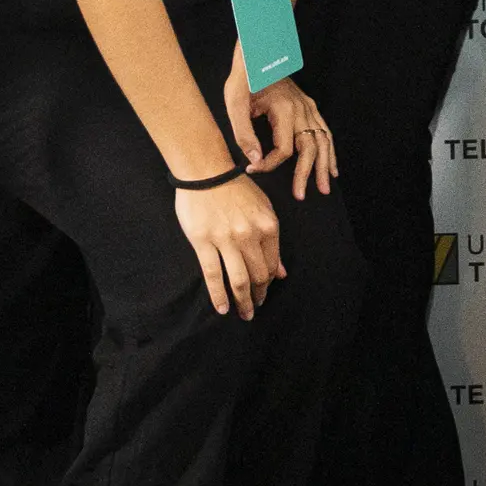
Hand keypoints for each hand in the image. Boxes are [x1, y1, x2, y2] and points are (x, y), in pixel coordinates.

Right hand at [176, 176, 285, 318]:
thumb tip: (281, 273)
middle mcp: (250, 235)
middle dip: (258, 296)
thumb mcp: (263, 209)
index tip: (264, 292)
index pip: (272, 264)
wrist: (206, 172)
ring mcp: (226, 240)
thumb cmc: (235, 188)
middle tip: (254, 308)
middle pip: (258, 275)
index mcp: (268, 226)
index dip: (269, 282)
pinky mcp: (204, 242)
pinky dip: (219, 295)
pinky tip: (222, 309)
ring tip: (244, 314)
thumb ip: (272, 241)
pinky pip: (213, 275)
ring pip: (238, 280)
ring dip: (243, 301)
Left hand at [241, 76, 336, 200]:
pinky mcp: (309, 106)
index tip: (254, 170)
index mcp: (285, 110)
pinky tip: (331, 165)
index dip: (269, 164)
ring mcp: (309, 107)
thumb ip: (244, 133)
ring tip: (324, 187)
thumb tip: (255, 160)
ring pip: (323, 141)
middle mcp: (302, 109)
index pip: (283, 149)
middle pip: (310, 148)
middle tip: (302, 195)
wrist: (257, 54)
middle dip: (307, 174)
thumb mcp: (235, 103)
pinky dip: (330, 150)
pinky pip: (325, 131)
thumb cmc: (245, 77)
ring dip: (324, 165)